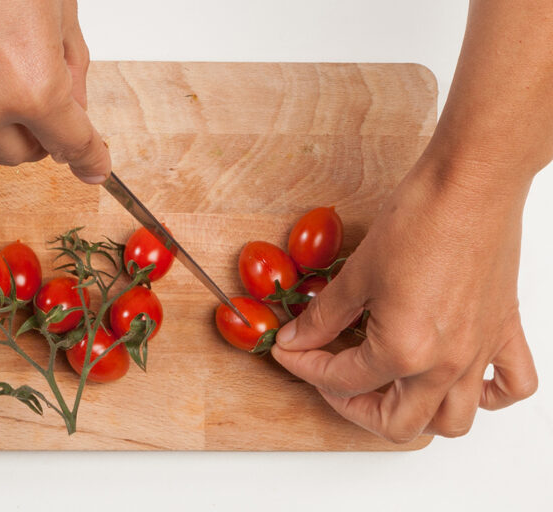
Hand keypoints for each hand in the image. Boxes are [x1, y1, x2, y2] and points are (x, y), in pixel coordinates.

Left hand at [272, 162, 537, 441]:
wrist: (470, 183)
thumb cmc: (420, 218)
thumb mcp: (358, 273)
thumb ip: (324, 316)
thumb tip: (298, 336)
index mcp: (405, 350)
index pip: (342, 379)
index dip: (304, 367)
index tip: (289, 351)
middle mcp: (446, 363)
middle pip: (397, 423)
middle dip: (352, 407)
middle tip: (329, 378)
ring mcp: (478, 352)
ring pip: (453, 421)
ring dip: (415, 416)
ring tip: (385, 387)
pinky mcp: (504, 331)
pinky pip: (511, 386)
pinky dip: (486, 395)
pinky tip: (456, 379)